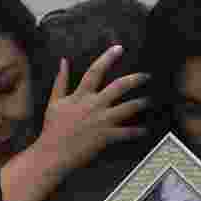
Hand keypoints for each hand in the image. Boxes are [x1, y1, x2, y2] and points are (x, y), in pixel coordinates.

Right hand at [35, 46, 150, 175]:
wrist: (52, 153)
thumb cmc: (52, 128)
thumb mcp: (54, 101)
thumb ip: (60, 80)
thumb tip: (63, 61)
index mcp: (81, 95)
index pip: (95, 71)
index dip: (107, 57)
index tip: (119, 48)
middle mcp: (94, 105)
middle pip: (118, 87)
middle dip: (135, 79)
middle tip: (146, 76)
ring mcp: (101, 120)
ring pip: (127, 108)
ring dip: (140, 103)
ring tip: (148, 101)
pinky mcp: (106, 136)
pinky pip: (126, 132)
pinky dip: (137, 131)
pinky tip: (144, 130)